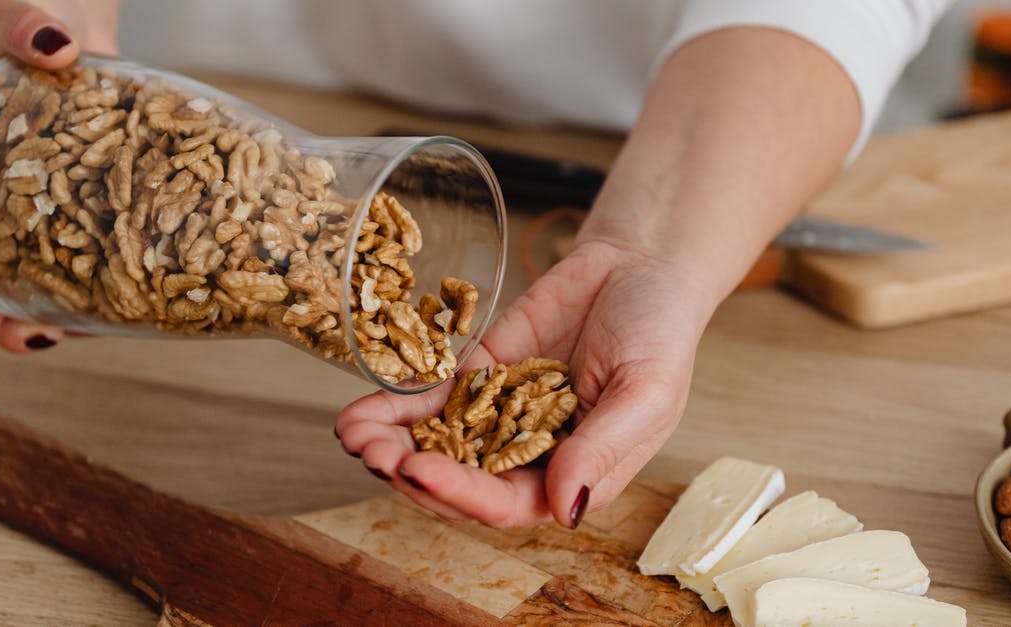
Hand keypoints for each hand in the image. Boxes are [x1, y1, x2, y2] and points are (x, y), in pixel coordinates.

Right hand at [0, 0, 117, 351]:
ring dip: (56, 318)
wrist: (82, 34)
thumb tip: (54, 46)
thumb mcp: (26, 21)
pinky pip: (94, 259)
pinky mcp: (94, 213)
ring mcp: (49, 212)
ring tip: (80, 335)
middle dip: (1, 319)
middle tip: (31, 340)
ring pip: (42, 282)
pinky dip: (105, 286)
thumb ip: (28, 26)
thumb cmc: (41, 27)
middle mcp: (2, 201)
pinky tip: (135, 299)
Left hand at [336, 239, 708, 527]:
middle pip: (458, 483)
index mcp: (573, 474)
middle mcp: (528, 456)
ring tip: (350, 435)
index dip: (460, 494)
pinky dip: (393, 410)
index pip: (508, 503)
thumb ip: (602, 450)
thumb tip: (563, 508)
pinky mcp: (477, 377)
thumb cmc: (659, 334)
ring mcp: (497, 417)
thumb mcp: (644, 392)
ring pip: (436, 446)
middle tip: (370, 452)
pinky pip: (431, 401)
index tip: (418, 469)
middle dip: (409, 473)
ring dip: (391, 446)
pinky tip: (357, 413)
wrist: (638, 267)